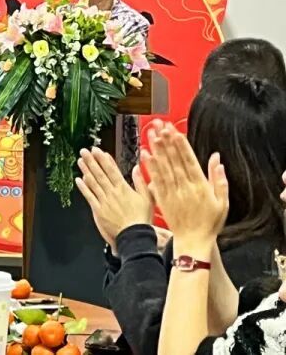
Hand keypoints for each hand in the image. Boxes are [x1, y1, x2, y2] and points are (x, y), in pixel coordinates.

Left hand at [75, 146, 151, 247]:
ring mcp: (104, 200)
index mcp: (124, 188)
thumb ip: (141, 182)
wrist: (134, 236)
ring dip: (86, 170)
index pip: (112, 170)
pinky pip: (89, 196)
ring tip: (80, 161)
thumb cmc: (141, 219)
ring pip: (93, 182)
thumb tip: (137, 168)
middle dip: (91, 161)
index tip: (97, 150)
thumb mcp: (147, 198)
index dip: (103, 159)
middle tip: (84, 151)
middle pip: (100, 173)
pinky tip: (78, 180)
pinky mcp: (98, 210)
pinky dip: (83, 188)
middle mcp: (112, 192)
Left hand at [143, 123, 227, 247]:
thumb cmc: (209, 222)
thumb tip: (217, 159)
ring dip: (157, 149)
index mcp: (200, 186)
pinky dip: (150, 167)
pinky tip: (144, 154)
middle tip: (159, 125)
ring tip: (150, 134)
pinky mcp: (162, 199)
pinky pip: (155, 180)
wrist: (194, 241)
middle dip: (166, 141)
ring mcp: (172, 193)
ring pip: (163, 167)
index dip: (180, 144)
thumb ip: (219, 179)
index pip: (189, 160)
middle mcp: (185, 187)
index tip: (174, 131)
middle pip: (174, 160)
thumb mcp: (222, 202)